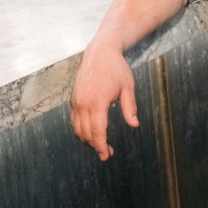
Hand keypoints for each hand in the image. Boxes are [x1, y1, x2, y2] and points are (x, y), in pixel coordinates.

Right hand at [69, 43, 138, 160]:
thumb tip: (134, 124)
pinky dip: (80, 130)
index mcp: (97, 102)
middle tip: (106, 153)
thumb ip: (130, 107)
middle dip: (95, 146)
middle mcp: (83, 103)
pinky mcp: (73, 99)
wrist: (100, 53)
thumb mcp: (128, 87)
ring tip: (99, 145)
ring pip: (77, 128)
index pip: (97, 131)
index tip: (106, 155)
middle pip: (86, 133)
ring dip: (87, 139)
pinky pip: (74, 120)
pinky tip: (91, 133)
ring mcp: (76, 101)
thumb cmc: (117, 69)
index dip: (101, 145)